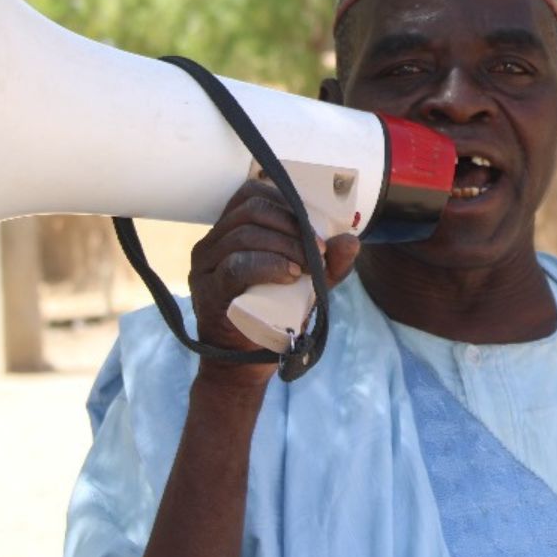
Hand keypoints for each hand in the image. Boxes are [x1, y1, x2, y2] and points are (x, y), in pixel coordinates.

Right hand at [187, 181, 361, 384]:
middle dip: (291, 225)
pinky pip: (235, 266)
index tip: (312, 225)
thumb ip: (328, 263)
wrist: (245, 362)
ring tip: (306, 265)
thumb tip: (351, 240)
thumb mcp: (306, 285)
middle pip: (251, 210)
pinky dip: (267, 265)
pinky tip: (289, 274)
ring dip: (284, 245)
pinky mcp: (207, 290)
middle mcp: (212, 242)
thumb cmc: (272, 315)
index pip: (251, 193)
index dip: (284, 200)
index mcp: (230, 230)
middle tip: (318, 250)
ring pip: (244, 235)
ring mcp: (206, 265)